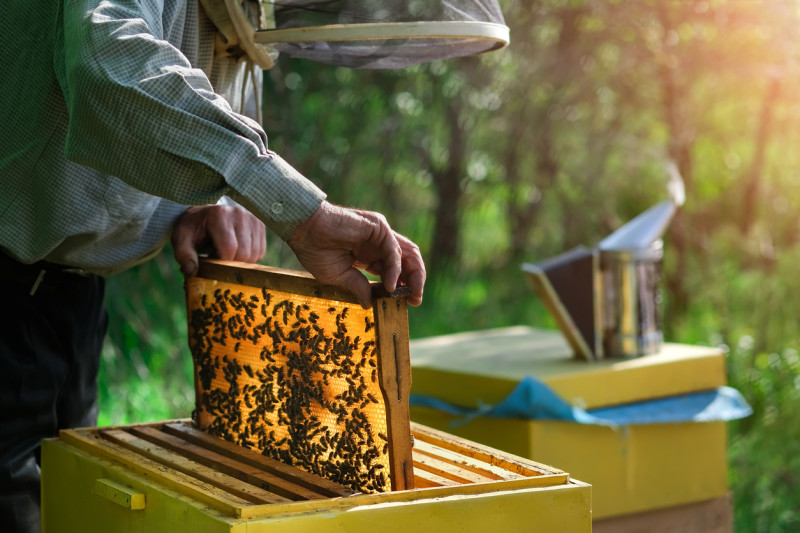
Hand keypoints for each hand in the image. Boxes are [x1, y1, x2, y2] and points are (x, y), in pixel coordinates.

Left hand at [172, 204, 265, 275]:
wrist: (205, 213)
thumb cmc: (194, 227)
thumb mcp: (181, 238)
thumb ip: (184, 254)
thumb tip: (192, 271)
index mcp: (219, 215)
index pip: (229, 248)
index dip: (221, 262)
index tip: (211, 261)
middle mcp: (240, 214)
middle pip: (244, 253)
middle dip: (231, 263)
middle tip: (217, 257)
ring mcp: (253, 218)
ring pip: (254, 254)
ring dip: (240, 261)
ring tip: (226, 253)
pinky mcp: (261, 225)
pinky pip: (260, 252)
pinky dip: (249, 257)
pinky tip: (237, 250)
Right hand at [287, 201, 425, 307]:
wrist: (303, 230)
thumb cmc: (315, 250)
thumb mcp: (339, 276)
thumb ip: (358, 287)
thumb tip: (369, 305)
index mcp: (369, 254)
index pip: (395, 270)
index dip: (403, 286)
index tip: (407, 303)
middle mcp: (378, 243)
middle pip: (407, 262)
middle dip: (415, 281)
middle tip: (415, 300)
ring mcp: (380, 234)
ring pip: (407, 254)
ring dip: (413, 275)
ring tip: (411, 295)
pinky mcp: (378, 227)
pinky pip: (393, 250)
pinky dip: (394, 269)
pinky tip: (390, 285)